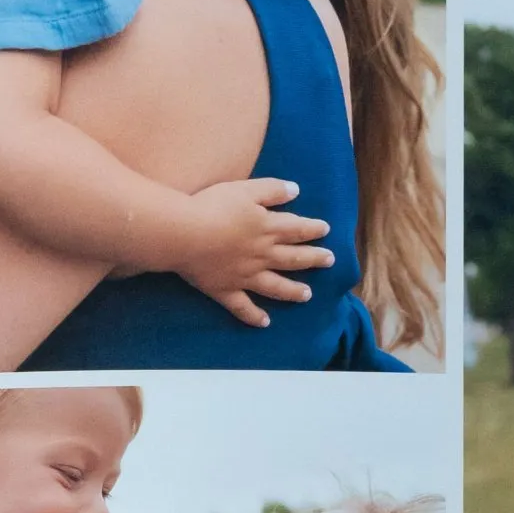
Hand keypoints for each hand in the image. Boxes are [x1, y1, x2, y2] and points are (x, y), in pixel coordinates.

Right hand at [170, 179, 331, 324]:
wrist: (185, 234)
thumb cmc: (213, 207)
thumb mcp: (245, 190)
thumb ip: (272, 190)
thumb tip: (296, 191)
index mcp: (267, 228)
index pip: (296, 229)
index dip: (312, 229)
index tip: (325, 230)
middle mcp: (262, 255)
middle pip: (293, 258)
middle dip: (313, 259)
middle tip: (329, 261)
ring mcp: (245, 276)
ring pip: (276, 286)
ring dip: (293, 291)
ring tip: (307, 295)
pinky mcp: (225, 290)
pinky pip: (242, 307)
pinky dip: (254, 316)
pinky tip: (264, 322)